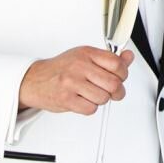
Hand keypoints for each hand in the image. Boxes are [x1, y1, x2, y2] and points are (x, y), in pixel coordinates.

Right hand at [18, 46, 134, 114]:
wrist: (35, 80)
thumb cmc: (61, 69)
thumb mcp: (85, 57)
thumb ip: (109, 59)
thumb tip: (129, 56)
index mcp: (87, 53)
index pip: (117, 64)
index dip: (123, 74)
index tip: (120, 77)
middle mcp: (79, 66)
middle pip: (113, 83)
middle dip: (117, 91)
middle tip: (113, 92)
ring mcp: (72, 83)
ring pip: (103, 98)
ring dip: (102, 100)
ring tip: (93, 95)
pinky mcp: (66, 99)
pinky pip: (91, 109)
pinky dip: (90, 108)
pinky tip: (83, 101)